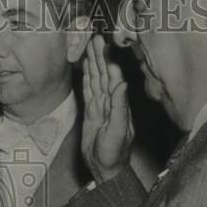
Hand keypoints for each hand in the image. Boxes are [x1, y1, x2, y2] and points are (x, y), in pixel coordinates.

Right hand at [81, 35, 133, 182]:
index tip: (103, 43)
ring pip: (95, 79)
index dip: (107, 59)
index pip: (112, 76)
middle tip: (93, 37)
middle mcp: (110, 101)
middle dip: (98, 56)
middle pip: (102, 74)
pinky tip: (85, 66)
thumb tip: (121, 83)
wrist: (105, 168)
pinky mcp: (92, 112)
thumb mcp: (118, 130)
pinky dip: (86, 77)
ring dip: (92, 63)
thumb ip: (120, 107)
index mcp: (119, 103)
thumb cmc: (114, 153)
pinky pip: (88, 90)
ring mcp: (100, 105)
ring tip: (88, 46)